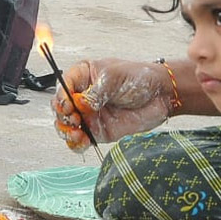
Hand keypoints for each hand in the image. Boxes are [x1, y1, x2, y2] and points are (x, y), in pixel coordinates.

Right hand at [52, 58, 174, 149]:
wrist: (160, 95)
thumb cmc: (138, 77)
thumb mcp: (114, 77)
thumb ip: (95, 92)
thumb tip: (81, 104)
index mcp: (82, 76)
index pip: (63, 86)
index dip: (62, 97)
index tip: (68, 105)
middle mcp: (81, 96)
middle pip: (60, 108)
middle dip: (62, 116)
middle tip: (74, 119)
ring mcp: (88, 115)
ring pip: (66, 126)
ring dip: (66, 131)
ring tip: (77, 132)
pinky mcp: (97, 131)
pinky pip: (80, 140)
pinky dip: (76, 143)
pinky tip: (81, 141)